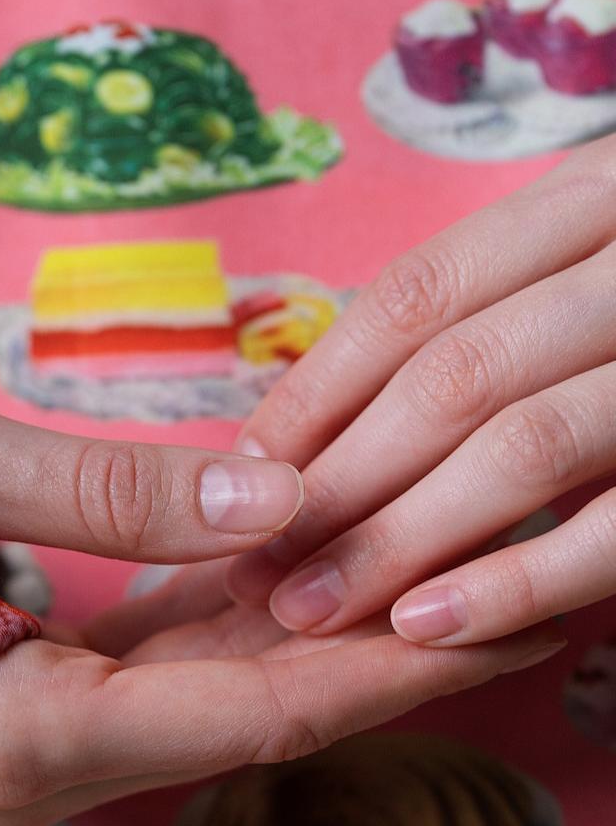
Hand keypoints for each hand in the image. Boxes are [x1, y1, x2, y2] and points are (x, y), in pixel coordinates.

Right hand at [0, 378, 559, 825]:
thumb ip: (98, 487)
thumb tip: (272, 498)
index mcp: (7, 733)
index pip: (248, 712)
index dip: (388, 663)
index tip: (506, 612)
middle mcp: (24, 774)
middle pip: (247, 718)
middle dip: (386, 649)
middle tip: (520, 579)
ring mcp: (16, 753)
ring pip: (205, 702)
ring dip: (318, 634)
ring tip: (443, 565)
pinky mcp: (7, 710)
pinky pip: (146, 678)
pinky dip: (231, 627)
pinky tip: (302, 565)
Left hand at [218, 134, 615, 648]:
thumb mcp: (593, 273)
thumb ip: (496, 316)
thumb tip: (321, 423)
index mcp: (600, 196)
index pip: (420, 292)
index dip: (320, 386)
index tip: (245, 472)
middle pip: (456, 373)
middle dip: (342, 480)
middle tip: (258, 566)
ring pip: (527, 443)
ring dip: (404, 539)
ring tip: (313, 612)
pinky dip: (519, 578)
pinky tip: (427, 629)